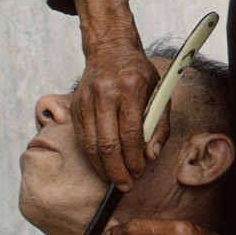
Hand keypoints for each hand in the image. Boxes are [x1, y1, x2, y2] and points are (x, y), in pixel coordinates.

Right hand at [71, 0, 166, 189]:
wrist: (110, 49)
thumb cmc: (139, 74)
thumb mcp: (160, 93)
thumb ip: (159, 125)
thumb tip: (151, 155)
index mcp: (130, 89)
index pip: (131, 133)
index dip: (134, 159)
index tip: (139, 173)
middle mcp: (106, 94)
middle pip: (108, 143)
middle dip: (117, 170)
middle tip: (124, 186)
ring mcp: (87, 100)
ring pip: (91, 144)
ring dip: (102, 168)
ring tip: (113, 181)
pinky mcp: (76, 106)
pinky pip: (82, 138)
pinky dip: (91, 157)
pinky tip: (101, 166)